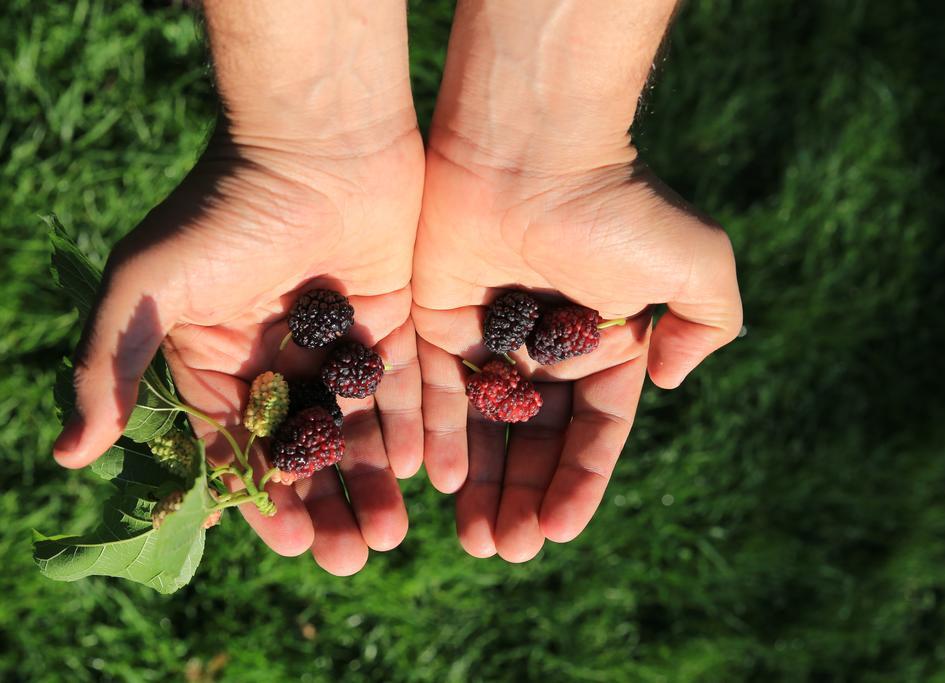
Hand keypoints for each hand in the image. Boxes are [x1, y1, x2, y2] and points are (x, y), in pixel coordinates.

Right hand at [53, 121, 424, 574]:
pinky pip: (404, 387)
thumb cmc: (226, 208)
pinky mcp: (394, 320)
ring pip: (356, 428)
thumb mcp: (150, 285)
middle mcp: (277, 358)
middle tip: (351, 555)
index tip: (284, 541)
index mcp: (216, 357)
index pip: (235, 446)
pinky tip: (421, 476)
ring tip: (389, 534)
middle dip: (322, 504)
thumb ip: (112, 366)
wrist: (318, 139)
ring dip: (370, 483)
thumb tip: (69, 457)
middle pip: (301, 450)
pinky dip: (412, 431)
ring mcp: (338, 342)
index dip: (257, 497)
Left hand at [411, 0, 739, 561]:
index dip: (579, 486)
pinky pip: (435, 390)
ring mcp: (489, 337)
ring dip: (482, 485)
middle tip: (504, 551)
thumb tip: (670, 380)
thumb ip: (708, 326)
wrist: (534, 150)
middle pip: (534, 443)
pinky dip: (439, 436)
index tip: (558, 533)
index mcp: (605, 346)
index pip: (593, 433)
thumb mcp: (698, 266)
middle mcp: (547, 350)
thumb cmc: (618, 209)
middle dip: (523, 499)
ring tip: (476, 540)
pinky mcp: (436, 319)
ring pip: (484, 428)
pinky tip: (441, 484)